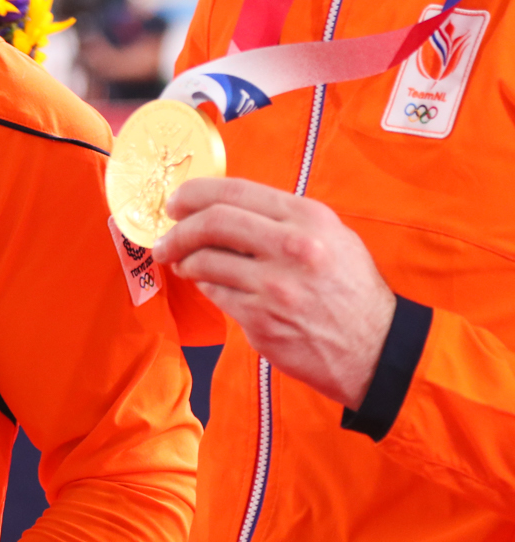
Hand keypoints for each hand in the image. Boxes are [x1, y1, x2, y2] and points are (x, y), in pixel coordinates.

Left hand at [154, 177, 394, 408]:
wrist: (377, 349)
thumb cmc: (350, 290)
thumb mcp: (332, 237)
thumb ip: (281, 219)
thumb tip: (221, 205)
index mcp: (308, 219)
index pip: (234, 191)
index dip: (194, 193)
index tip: (175, 202)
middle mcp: (292, 247)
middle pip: (212, 223)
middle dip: (178, 229)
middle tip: (165, 238)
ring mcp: (275, 286)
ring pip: (206, 262)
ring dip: (185, 261)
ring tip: (184, 263)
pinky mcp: (262, 320)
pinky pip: (216, 294)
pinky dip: (206, 287)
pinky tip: (211, 286)